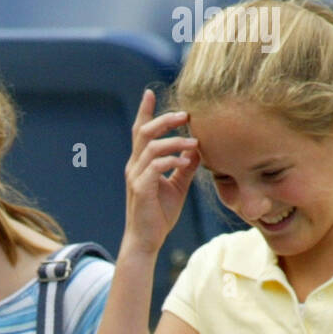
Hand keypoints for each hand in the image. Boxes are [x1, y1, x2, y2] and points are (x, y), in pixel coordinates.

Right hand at [122, 88, 199, 256]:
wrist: (146, 241)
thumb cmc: (159, 215)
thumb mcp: (177, 186)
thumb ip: (185, 166)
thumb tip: (198, 148)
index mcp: (140, 163)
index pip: (140, 132)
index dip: (144, 111)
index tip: (149, 92)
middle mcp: (134, 166)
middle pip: (144, 131)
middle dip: (165, 119)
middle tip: (186, 115)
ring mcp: (136, 177)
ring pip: (151, 147)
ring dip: (175, 141)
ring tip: (194, 143)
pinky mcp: (141, 189)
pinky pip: (155, 167)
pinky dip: (172, 160)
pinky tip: (185, 161)